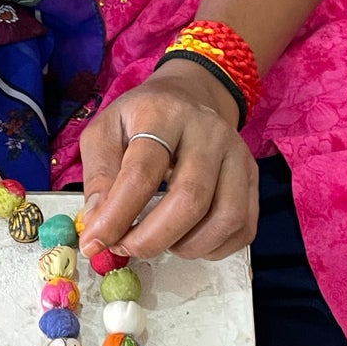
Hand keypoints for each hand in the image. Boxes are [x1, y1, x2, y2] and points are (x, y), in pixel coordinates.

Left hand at [79, 59, 257, 261]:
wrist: (188, 97)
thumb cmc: (141, 120)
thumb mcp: (105, 132)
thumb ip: (99, 176)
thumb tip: (99, 224)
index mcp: (163, 114)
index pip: (143, 172)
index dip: (117, 215)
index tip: (94, 242)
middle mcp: (208, 131)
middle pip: (190, 199)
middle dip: (152, 238)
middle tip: (125, 248)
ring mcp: (237, 154)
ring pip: (224, 217)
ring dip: (186, 246)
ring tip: (158, 242)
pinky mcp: (252, 177)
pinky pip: (243, 227)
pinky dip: (213, 248)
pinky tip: (186, 240)